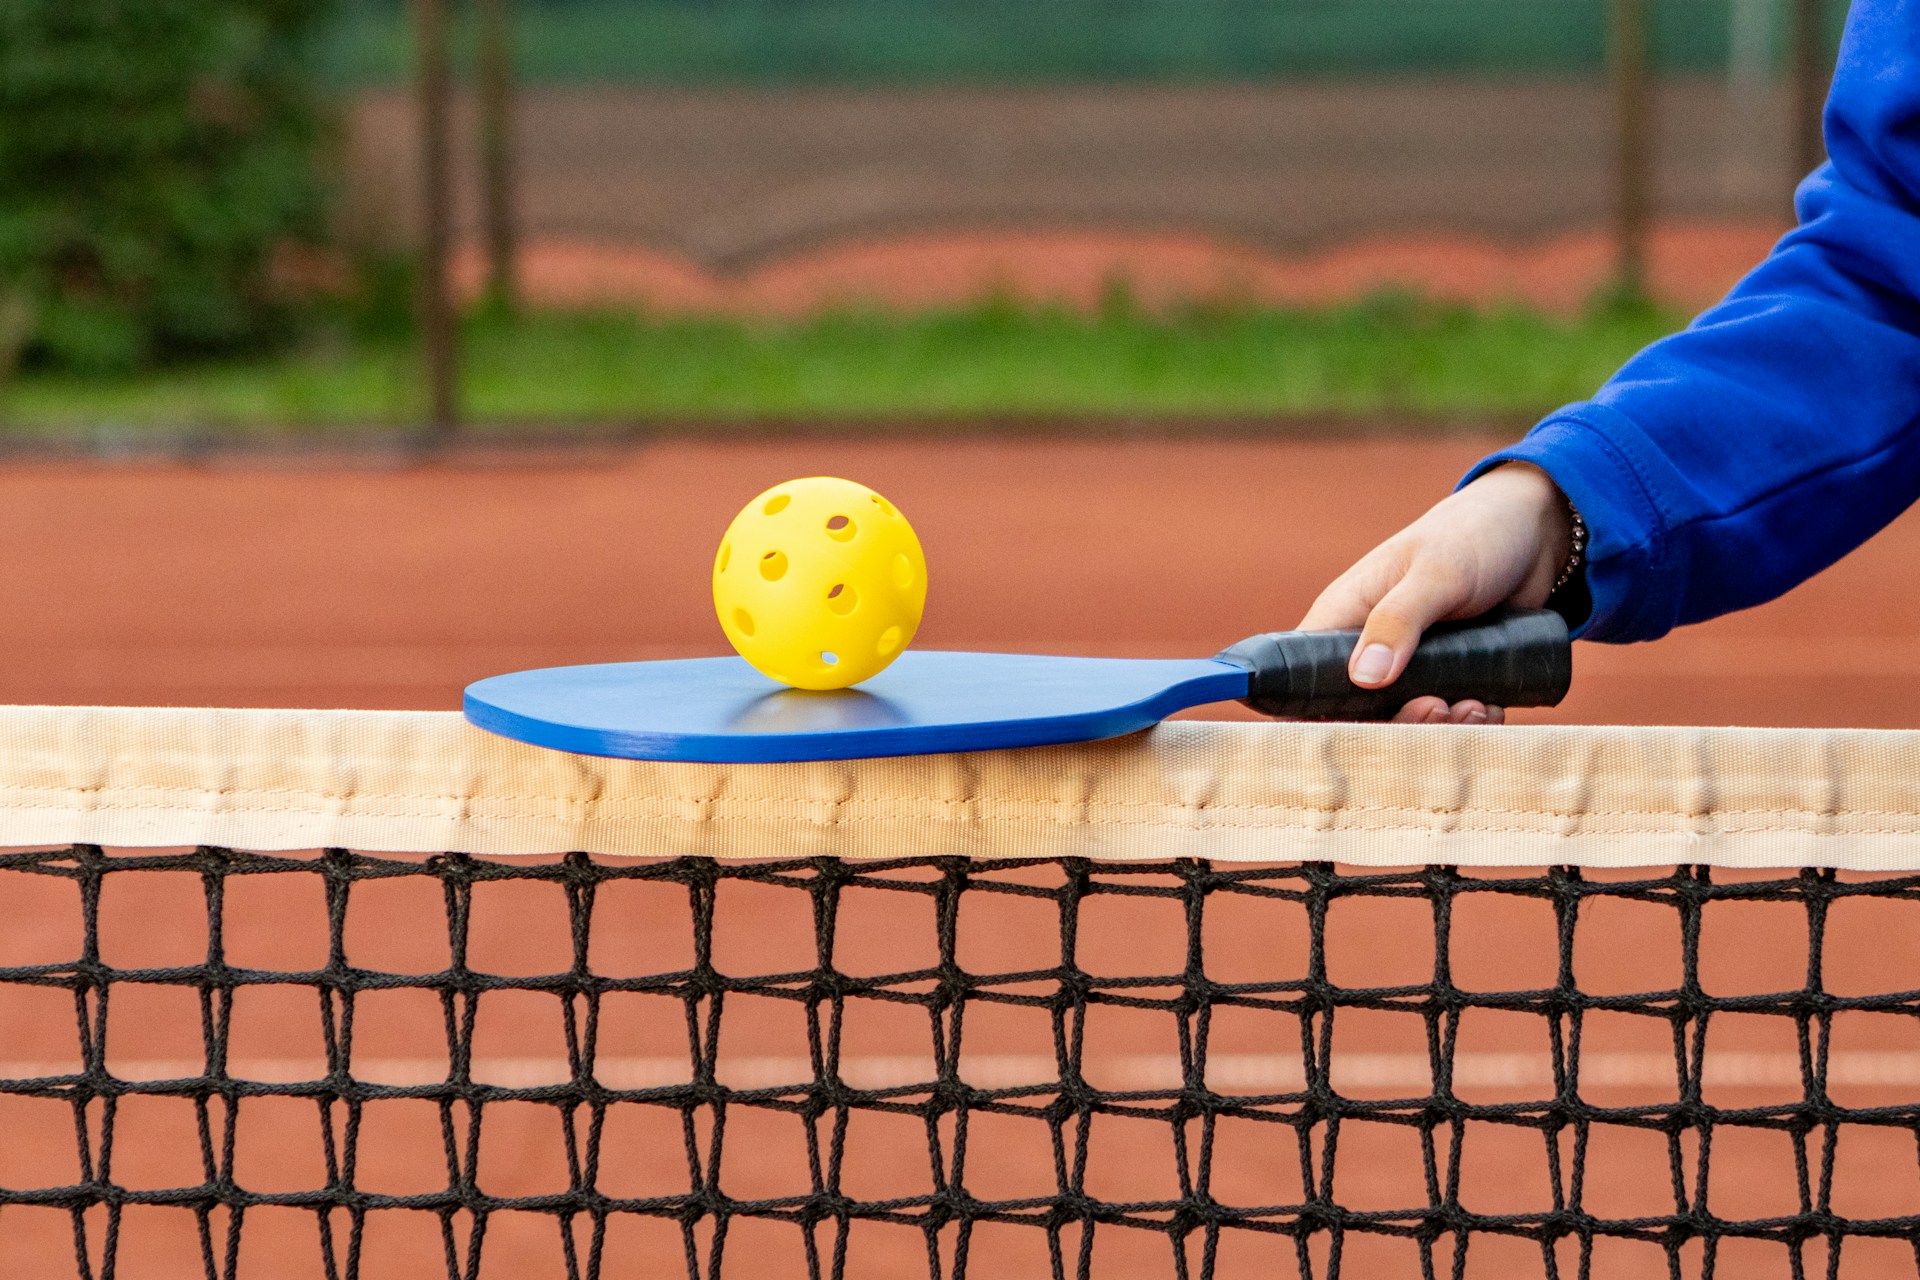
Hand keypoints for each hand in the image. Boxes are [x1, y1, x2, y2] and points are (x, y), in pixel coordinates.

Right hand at [1299, 462, 1573, 724]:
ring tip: (1474, 706)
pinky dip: (1469, 723)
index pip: (1306, 678)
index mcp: (1343, 619)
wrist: (1537, 532)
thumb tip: (1365, 678)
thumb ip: (1398, 620)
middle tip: (1436, 707)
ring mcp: (1409, 667)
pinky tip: (1490, 705)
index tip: (1353, 735)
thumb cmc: (1472, 535)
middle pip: (1358, 714)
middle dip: (1397, 724)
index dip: (1316, 714)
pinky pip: (1449, 718)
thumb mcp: (1436, 572)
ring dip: (1440, 727)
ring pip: (1407, 720)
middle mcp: (1368, 648)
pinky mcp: (1449, 678)